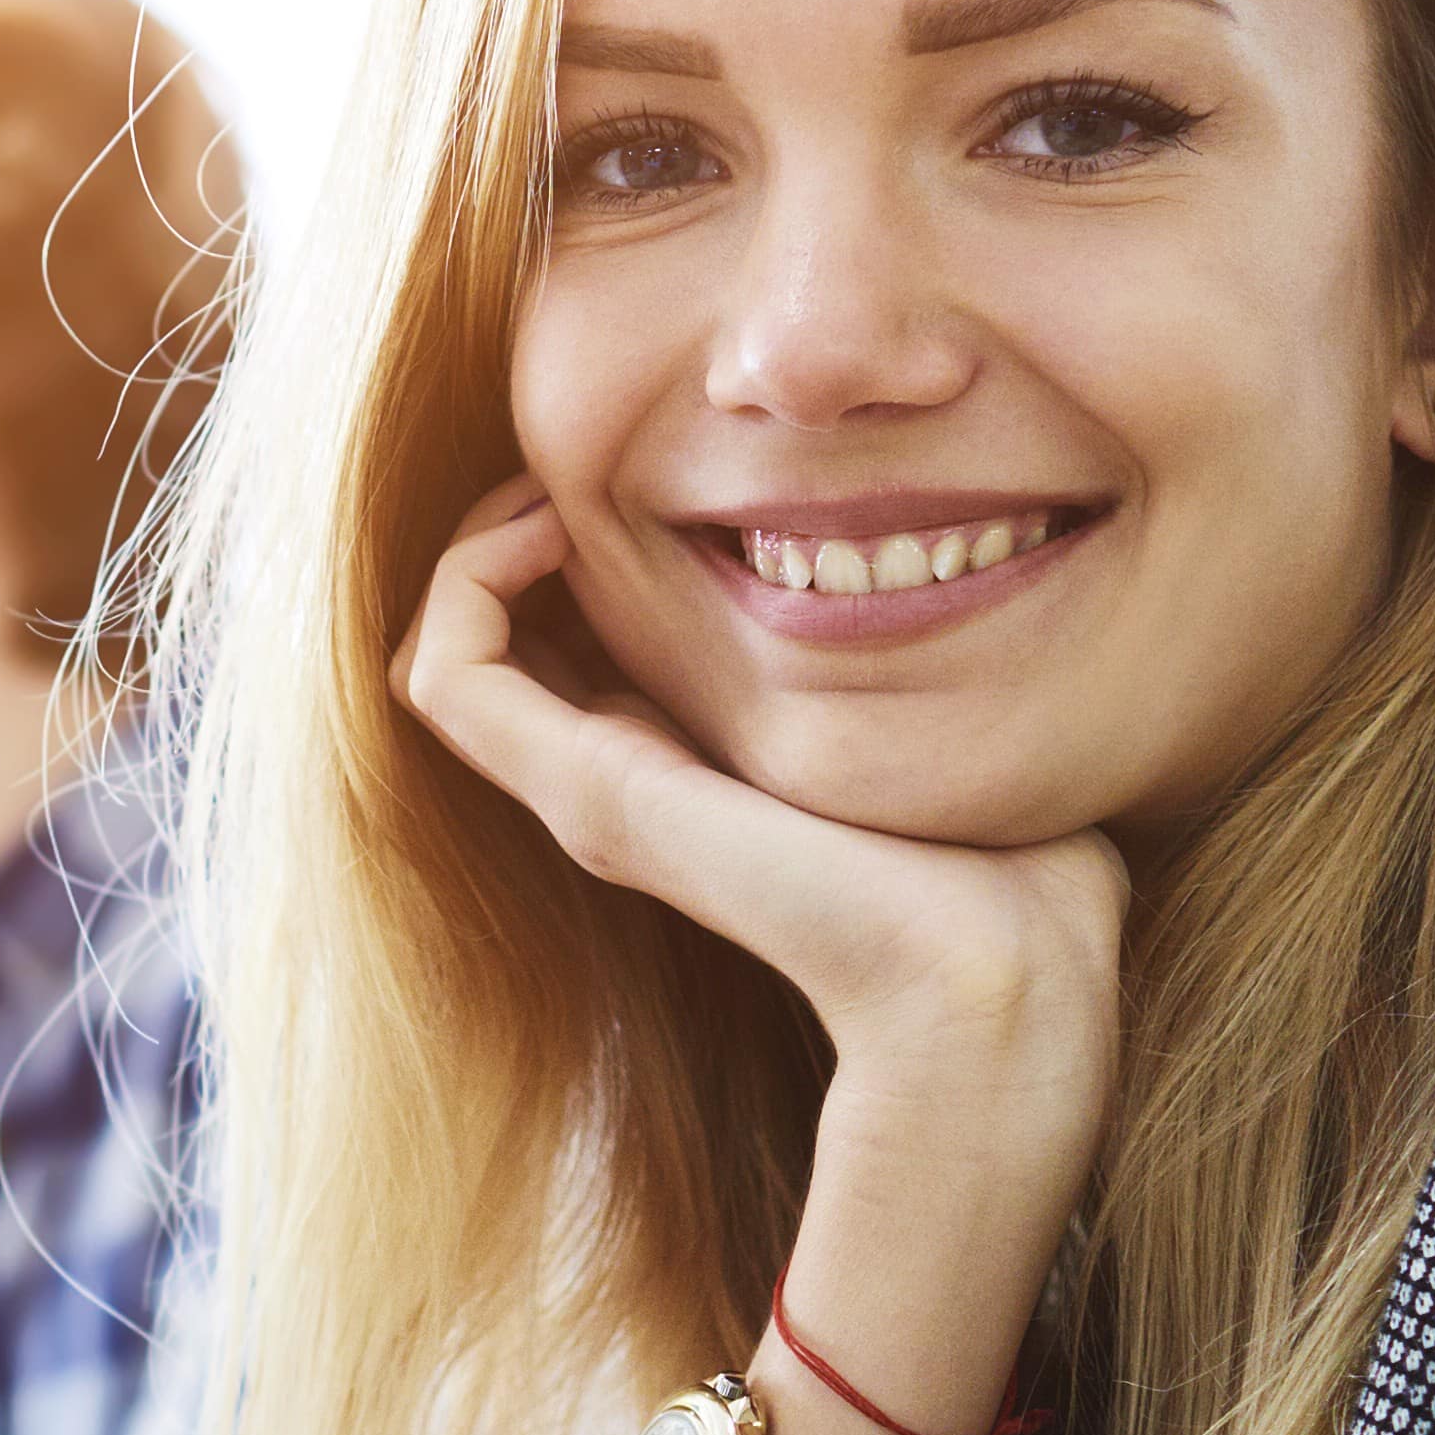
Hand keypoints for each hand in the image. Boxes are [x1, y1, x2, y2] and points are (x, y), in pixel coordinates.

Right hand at [394, 483, 1122, 1206]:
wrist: (989, 971)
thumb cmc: (992, 863)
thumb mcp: (916, 721)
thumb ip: (879, 662)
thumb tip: (915, 556)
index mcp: (682, 768)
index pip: (554, 646)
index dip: (561, 541)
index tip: (632, 473)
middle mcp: (616, 783)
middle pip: (485, 643)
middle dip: (510, 527)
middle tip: (582, 463)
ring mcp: (591, 794)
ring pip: (442, 649)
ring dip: (476, 543)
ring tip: (559, 488)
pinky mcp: (595, 795)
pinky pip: (448, 671)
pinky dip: (468, 578)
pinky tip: (556, 523)